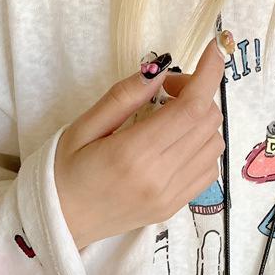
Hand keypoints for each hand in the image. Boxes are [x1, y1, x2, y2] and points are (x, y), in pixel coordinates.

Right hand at [55, 38, 224, 249]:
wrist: (60, 223)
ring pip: (214, 145)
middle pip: (207, 122)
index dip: (209, 73)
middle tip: (167, 91)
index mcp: (132, 154)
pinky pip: (208, 170)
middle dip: (198, 93)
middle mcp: (157, 178)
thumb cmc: (63, 173)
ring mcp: (168, 197)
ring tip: (171, 119)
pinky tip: (177, 144)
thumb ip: (122, 97)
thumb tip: (159, 71)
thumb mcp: (82, 128)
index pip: (191, 108)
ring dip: (201, 121)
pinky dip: (202, 148)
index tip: (212, 51)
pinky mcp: (172, 208)